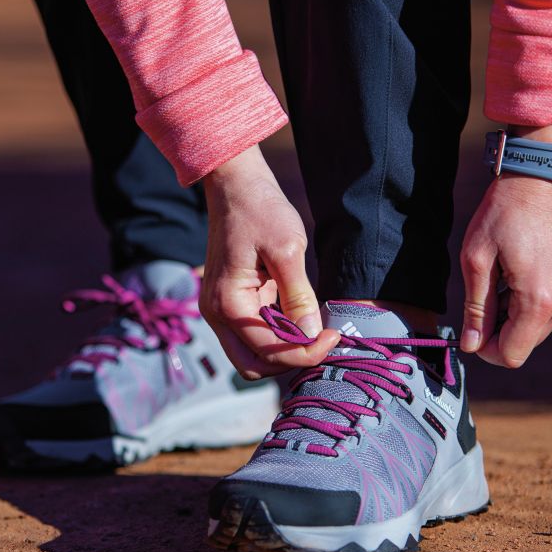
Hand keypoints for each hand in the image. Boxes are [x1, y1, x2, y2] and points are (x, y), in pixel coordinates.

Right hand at [200, 146, 338, 379]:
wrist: (236, 185)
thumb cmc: (260, 210)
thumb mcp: (287, 249)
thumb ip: (299, 296)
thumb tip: (311, 334)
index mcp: (229, 303)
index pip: (269, 351)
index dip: (305, 352)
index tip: (334, 337)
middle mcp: (218, 314)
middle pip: (255, 365)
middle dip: (291, 361)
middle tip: (323, 341)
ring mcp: (222, 311)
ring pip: (253, 354)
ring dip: (284, 350)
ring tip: (314, 330)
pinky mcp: (232, 303)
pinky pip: (255, 334)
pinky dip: (278, 335)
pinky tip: (301, 317)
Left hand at [459, 125, 551, 367]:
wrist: (540, 178)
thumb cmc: (503, 214)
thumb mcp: (476, 260)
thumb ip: (475, 308)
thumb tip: (470, 345)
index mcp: (538, 300)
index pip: (511, 354)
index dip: (485, 349)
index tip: (471, 329)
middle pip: (524, 343)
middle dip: (498, 330)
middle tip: (483, 294)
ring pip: (536, 329)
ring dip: (513, 315)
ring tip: (501, 278)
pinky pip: (549, 310)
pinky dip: (528, 303)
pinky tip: (517, 273)